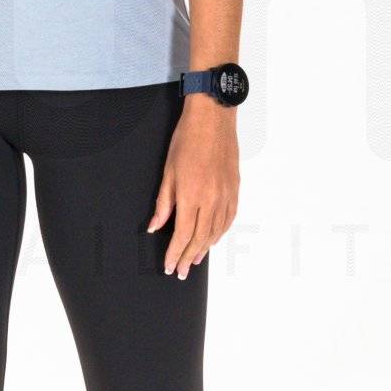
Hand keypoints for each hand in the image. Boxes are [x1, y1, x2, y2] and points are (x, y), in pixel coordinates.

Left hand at [146, 97, 238, 280]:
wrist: (213, 119)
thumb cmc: (187, 140)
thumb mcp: (167, 172)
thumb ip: (163, 204)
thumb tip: (155, 227)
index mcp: (192, 195)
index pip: (183, 234)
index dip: (175, 253)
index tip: (169, 266)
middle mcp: (211, 199)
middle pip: (200, 238)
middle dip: (188, 257)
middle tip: (181, 271)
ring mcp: (226, 195)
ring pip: (216, 231)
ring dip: (204, 249)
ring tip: (194, 261)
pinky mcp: (235, 189)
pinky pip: (229, 218)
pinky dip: (220, 233)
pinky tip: (213, 239)